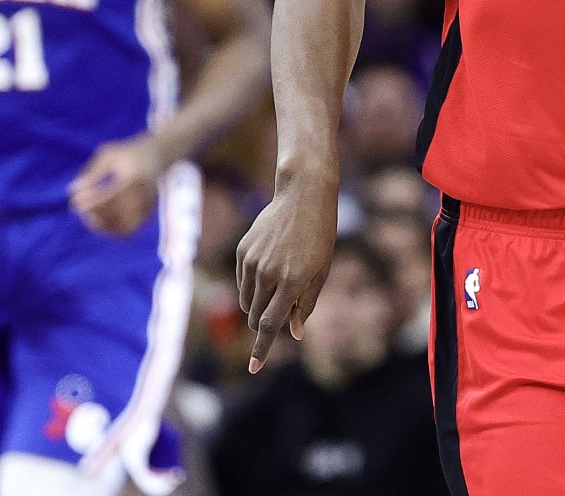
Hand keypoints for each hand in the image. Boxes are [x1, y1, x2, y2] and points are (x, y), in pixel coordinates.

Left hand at [68, 136, 163, 235]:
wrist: (159, 154)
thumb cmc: (129, 152)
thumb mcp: (109, 155)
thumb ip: (92, 173)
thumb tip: (72, 191)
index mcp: (134, 177)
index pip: (110, 196)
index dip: (90, 202)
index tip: (74, 201)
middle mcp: (143, 194)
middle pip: (116, 214)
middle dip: (93, 214)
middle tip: (78, 207)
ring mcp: (147, 206)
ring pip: (122, 227)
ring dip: (102, 226)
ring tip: (88, 216)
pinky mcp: (147, 213)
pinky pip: (129, 231)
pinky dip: (112, 231)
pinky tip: (100, 222)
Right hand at [235, 170, 337, 372]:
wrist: (303, 196)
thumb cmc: (320, 235)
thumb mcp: (321, 271)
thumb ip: (306, 303)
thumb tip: (294, 332)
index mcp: (292, 281)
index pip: (271, 325)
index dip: (262, 349)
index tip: (254, 368)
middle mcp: (268, 274)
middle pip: (257, 316)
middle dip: (265, 324)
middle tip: (284, 309)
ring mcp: (252, 262)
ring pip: (247, 302)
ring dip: (258, 307)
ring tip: (279, 287)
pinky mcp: (243, 251)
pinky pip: (243, 282)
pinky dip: (253, 287)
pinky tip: (269, 270)